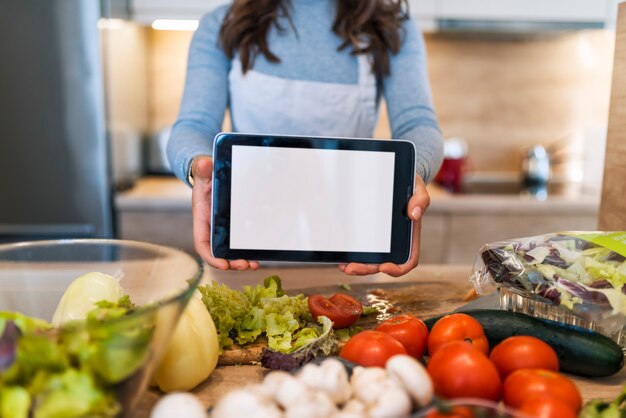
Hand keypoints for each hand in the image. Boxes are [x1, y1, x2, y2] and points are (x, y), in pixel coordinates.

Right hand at [191, 156, 259, 270]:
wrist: (213, 173)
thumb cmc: (206, 174)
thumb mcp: (204, 170)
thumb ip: (203, 168)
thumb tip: (205, 163)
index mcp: (202, 219)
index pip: (202, 243)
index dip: (211, 256)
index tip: (222, 264)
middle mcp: (212, 228)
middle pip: (219, 253)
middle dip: (231, 262)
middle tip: (245, 265)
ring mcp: (224, 229)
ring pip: (231, 251)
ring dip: (241, 260)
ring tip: (254, 264)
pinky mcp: (236, 227)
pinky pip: (242, 242)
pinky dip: (249, 250)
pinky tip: (260, 255)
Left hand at [339, 174, 429, 276]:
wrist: (397, 177)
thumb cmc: (410, 186)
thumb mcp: (418, 190)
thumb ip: (420, 201)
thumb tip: (414, 214)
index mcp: (410, 238)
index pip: (408, 261)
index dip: (397, 269)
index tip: (384, 267)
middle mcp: (396, 243)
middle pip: (383, 265)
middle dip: (367, 269)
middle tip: (352, 268)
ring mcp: (382, 241)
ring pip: (371, 261)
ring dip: (358, 266)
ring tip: (344, 266)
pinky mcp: (370, 234)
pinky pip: (362, 250)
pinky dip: (352, 256)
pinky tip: (342, 257)